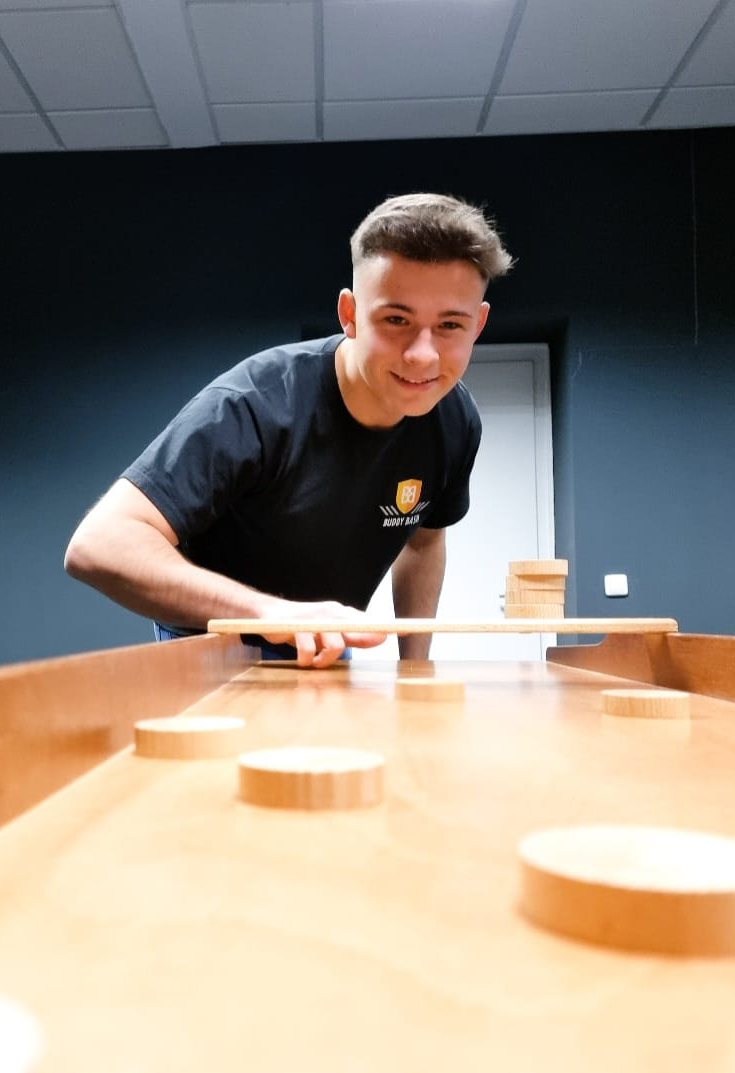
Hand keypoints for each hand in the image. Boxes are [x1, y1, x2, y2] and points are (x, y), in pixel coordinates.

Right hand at [260, 599, 386, 667]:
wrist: (268, 614)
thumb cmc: (304, 625)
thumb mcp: (330, 631)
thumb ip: (355, 636)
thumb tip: (381, 637)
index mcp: (341, 613)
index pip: (367, 620)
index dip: (386, 626)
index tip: (406, 631)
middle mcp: (330, 613)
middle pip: (351, 634)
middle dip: (343, 650)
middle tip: (325, 659)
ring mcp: (313, 619)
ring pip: (334, 643)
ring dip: (324, 659)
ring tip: (315, 661)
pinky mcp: (295, 627)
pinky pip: (309, 649)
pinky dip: (307, 659)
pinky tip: (302, 659)